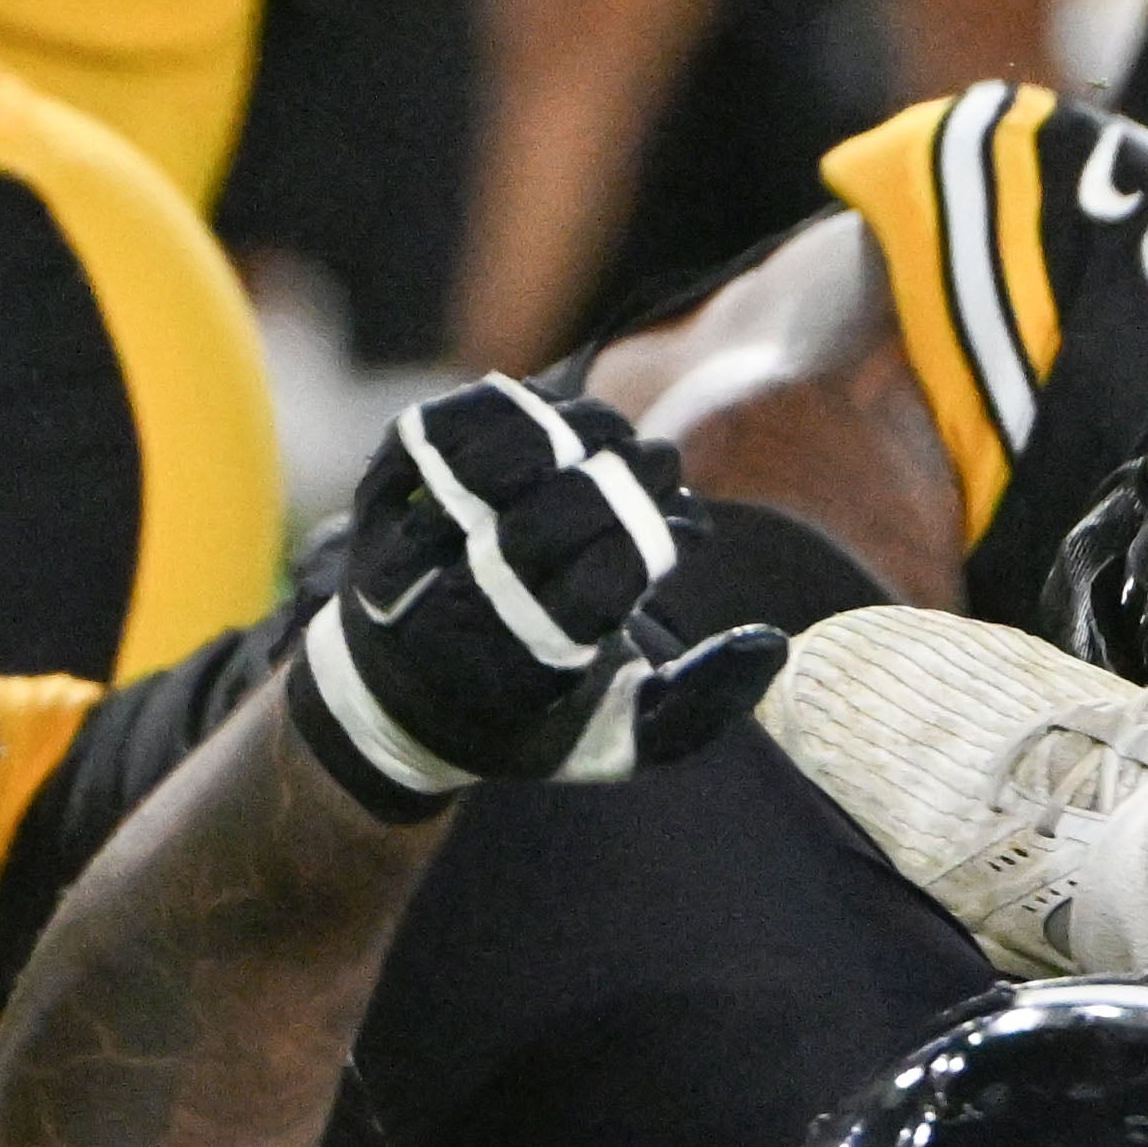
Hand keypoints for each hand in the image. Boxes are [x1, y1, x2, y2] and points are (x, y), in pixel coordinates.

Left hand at [286, 377, 786, 817]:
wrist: (391, 700)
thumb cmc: (529, 714)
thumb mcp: (615, 739)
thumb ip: (700, 703)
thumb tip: (768, 643)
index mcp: (511, 675)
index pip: (603, 579)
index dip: (658, 538)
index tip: (684, 531)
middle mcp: (447, 610)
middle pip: (557, 513)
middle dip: (630, 479)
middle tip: (662, 472)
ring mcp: (403, 545)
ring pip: (506, 454)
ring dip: (580, 432)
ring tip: (614, 444)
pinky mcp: (379, 492)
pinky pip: (452, 421)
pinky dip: (516, 408)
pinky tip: (556, 424)